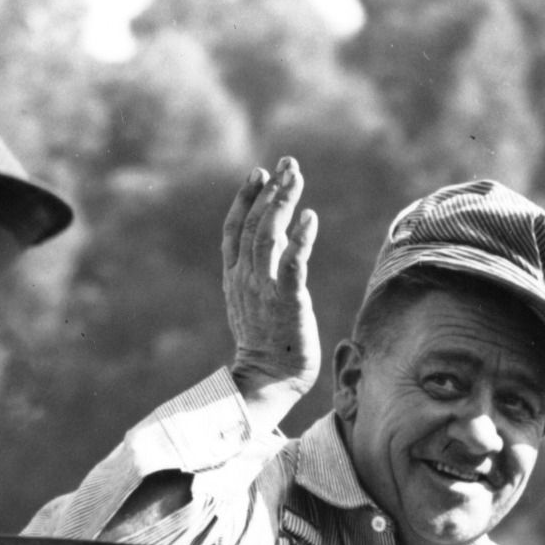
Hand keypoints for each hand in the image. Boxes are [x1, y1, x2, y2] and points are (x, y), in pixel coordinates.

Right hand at [221, 158, 319, 427]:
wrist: (268, 380)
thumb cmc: (269, 342)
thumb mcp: (257, 298)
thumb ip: (265, 265)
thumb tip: (283, 232)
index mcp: (235, 277)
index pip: (234, 229)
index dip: (245, 198)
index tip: (259, 172)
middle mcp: (246, 279)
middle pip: (253, 225)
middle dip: (270, 191)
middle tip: (288, 164)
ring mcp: (264, 290)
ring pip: (268, 237)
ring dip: (282, 204)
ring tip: (296, 178)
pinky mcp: (287, 303)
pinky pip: (291, 265)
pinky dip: (300, 239)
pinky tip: (310, 217)